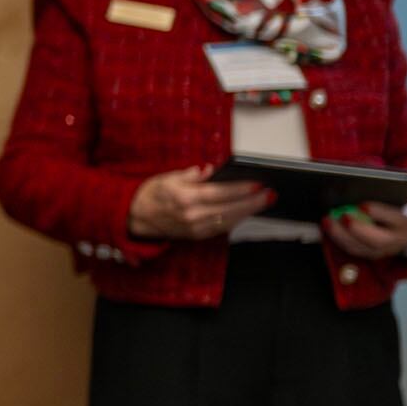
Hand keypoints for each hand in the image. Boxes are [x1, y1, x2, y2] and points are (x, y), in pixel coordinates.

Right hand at [128, 165, 272, 241]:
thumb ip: (191, 175)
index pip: (220, 193)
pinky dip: (236, 220)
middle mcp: (192, 215)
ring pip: (229, 221)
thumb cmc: (151, 194)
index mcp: (185, 198)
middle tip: (270, 195)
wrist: (135, 217)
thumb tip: (210, 170)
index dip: (241, 189)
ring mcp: (195, 228)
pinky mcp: (196, 235)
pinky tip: (247, 213)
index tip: (257, 184)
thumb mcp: (168, 178)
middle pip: (229, 209)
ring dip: (248, 212)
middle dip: (252, 202)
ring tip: (264, 203)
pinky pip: (221, 228)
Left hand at [325, 199, 406, 258]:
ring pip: (361, 247)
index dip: (379, 213)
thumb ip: (383, 193)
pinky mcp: (370, 254)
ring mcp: (383, 251)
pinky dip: (338, 238)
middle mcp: (397, 241)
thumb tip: (359, 185)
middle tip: (343, 216)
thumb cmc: (397, 205)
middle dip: (358, 228)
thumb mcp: (397, 198)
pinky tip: (328, 227)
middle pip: (378, 240)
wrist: (404, 227)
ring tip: (328, 220)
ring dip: (341, 234)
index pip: (395, 220)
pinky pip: (352, 249)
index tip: (363, 206)